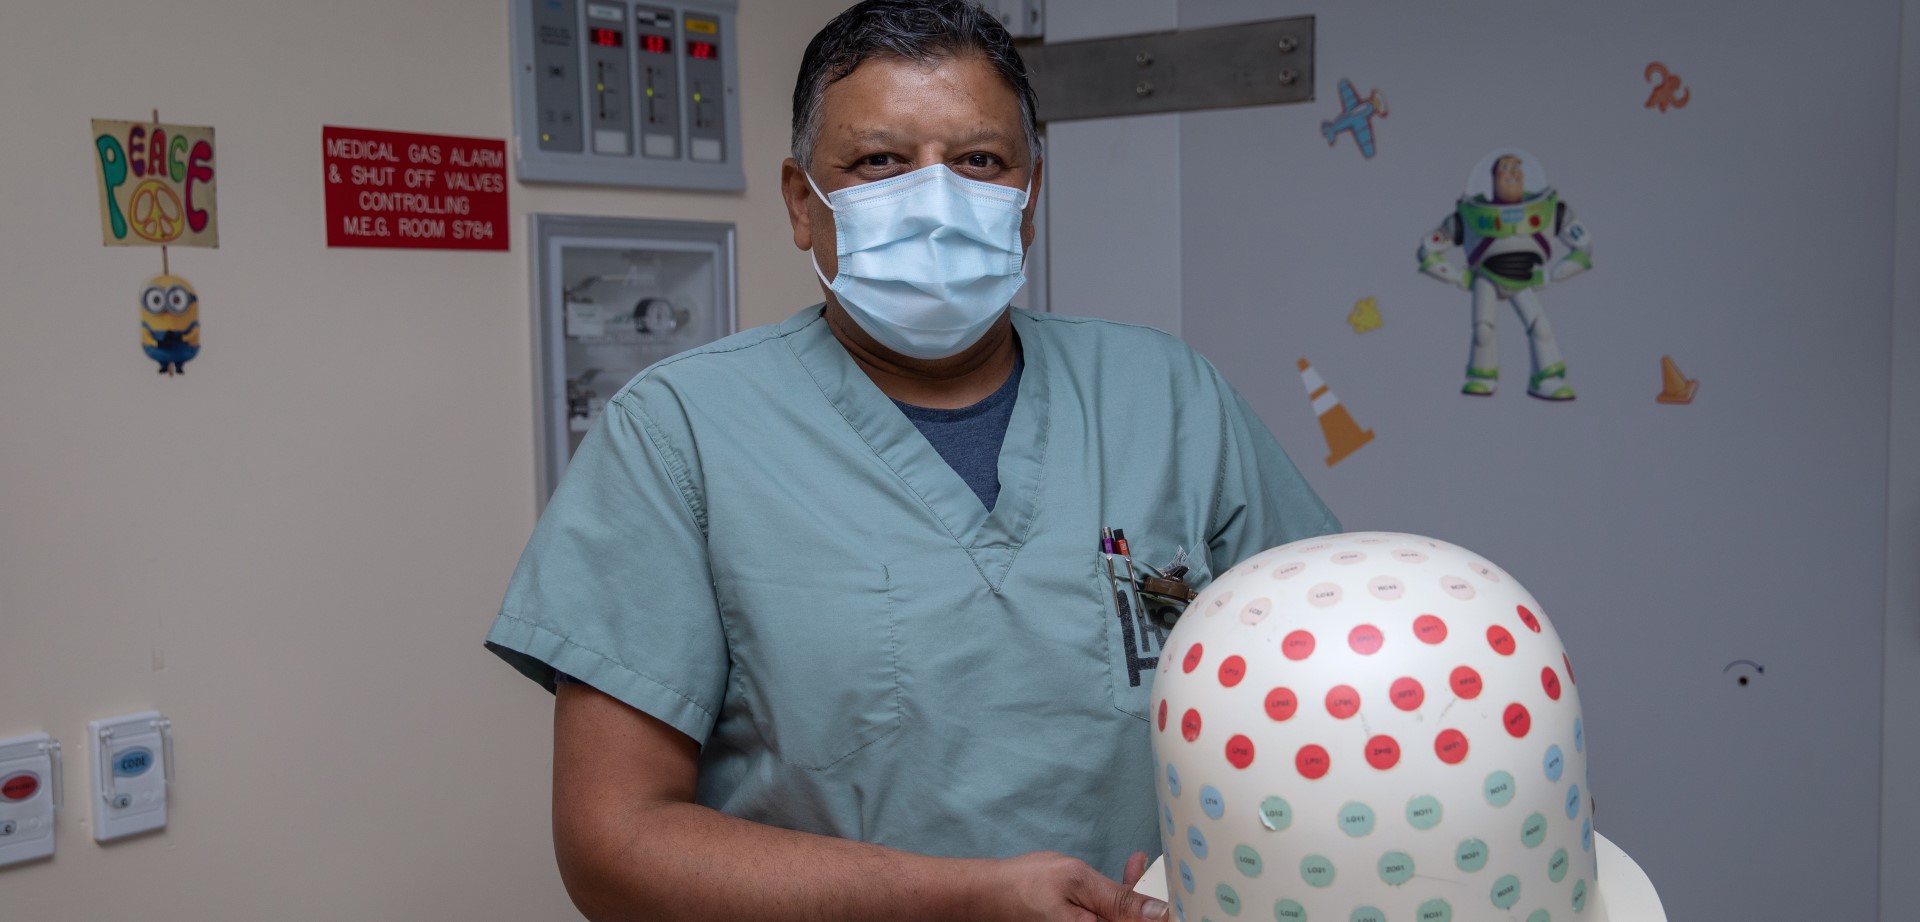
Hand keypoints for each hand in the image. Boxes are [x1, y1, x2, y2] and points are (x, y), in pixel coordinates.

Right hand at [979, 851, 1167, 921]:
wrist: (987, 895)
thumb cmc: (1025, 885)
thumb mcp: (1077, 881)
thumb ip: (1119, 899)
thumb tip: (1158, 913)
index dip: (1164, 914)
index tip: (1179, 893)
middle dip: (1149, 902)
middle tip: (1152, 872)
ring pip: (1123, 920)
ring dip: (1134, 896)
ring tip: (1136, 865)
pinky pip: (1108, 919)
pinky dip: (1118, 899)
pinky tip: (1125, 874)